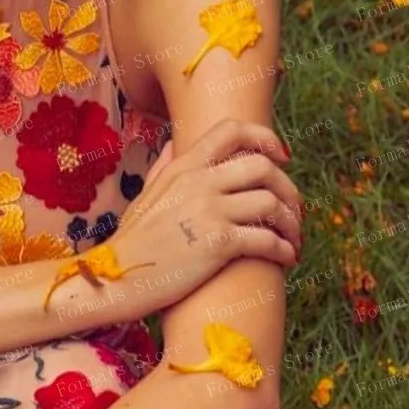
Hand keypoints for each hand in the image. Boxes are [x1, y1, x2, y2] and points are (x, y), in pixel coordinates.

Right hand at [111, 118, 302, 314]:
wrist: (114, 278)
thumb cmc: (130, 242)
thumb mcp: (145, 194)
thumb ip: (164, 167)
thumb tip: (177, 144)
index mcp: (182, 166)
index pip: (232, 130)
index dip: (265, 138)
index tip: (280, 157)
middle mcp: (198, 182)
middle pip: (263, 167)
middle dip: (288, 188)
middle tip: (294, 210)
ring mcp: (209, 211)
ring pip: (271, 202)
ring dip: (291, 222)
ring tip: (292, 238)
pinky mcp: (218, 244)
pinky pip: (267, 240)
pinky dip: (284, 249)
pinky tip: (286, 259)